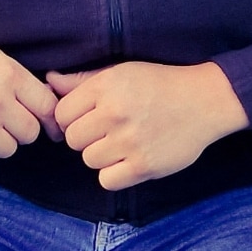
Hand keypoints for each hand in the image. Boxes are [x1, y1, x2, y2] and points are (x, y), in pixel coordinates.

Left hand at [47, 62, 247, 190]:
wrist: (203, 100)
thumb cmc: (158, 83)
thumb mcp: (120, 72)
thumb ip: (82, 80)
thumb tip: (49, 81)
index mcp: (106, 86)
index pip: (62, 113)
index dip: (71, 117)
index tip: (86, 117)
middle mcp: (115, 112)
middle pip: (73, 139)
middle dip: (85, 136)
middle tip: (105, 130)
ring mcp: (129, 141)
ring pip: (88, 160)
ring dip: (100, 155)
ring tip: (120, 142)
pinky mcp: (144, 166)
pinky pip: (107, 180)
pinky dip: (114, 173)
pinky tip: (128, 158)